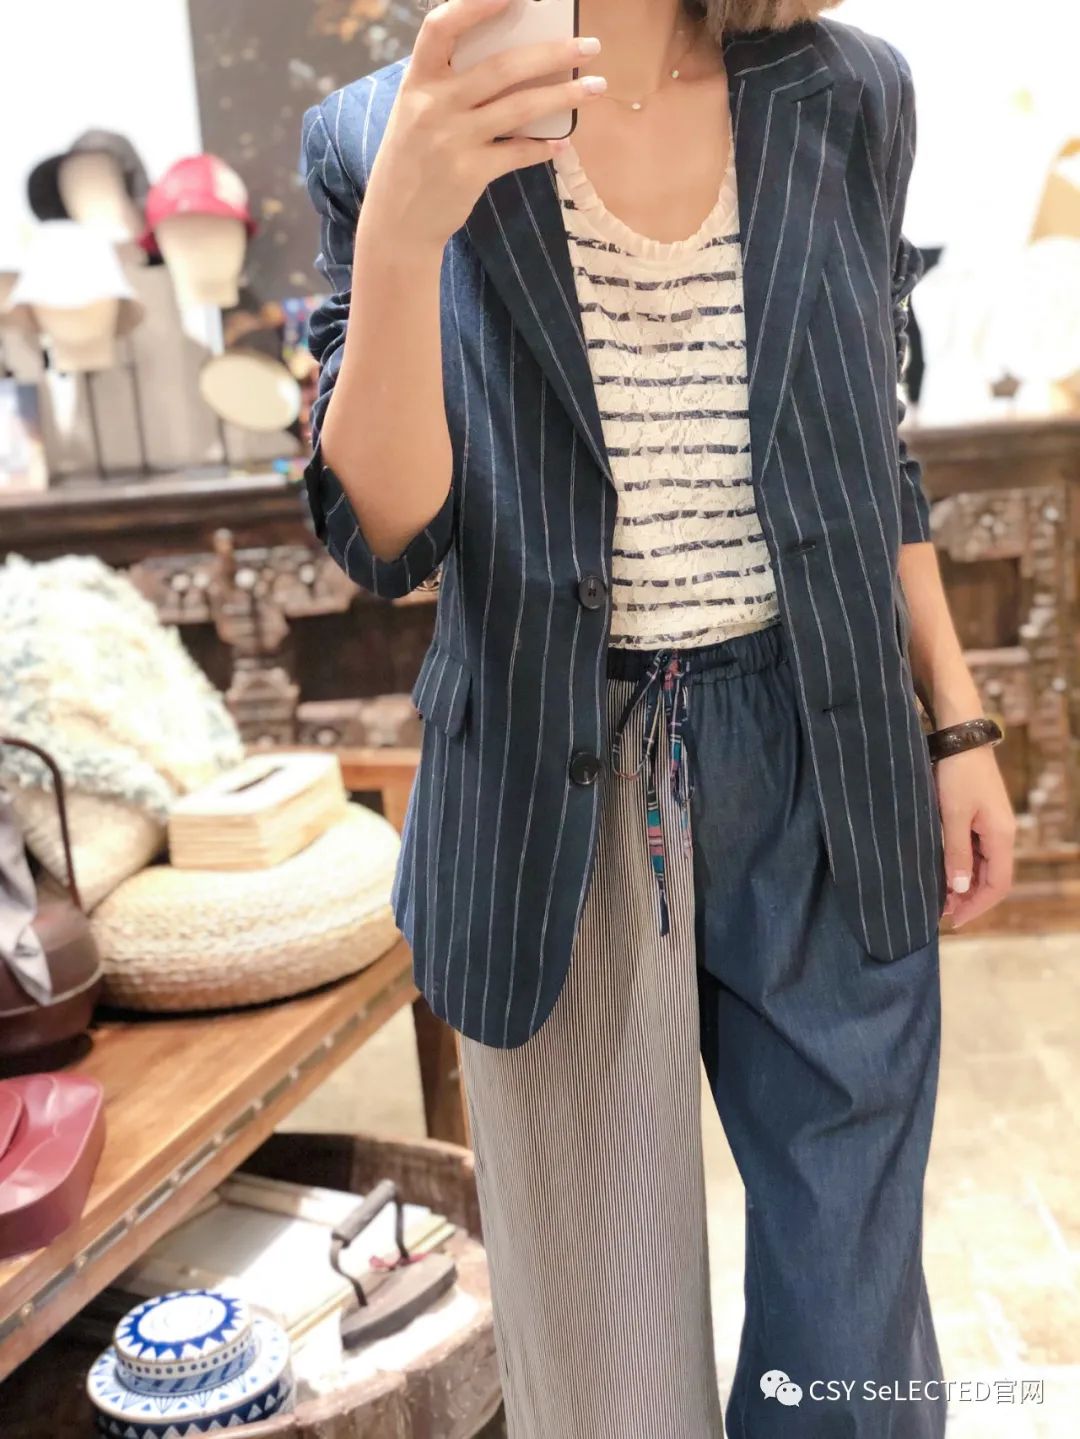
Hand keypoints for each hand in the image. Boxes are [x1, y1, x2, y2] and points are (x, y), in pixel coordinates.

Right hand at [362, 0, 605, 252]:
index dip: (476, 4)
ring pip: (519, 107)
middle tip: (589, 46)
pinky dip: (544, 147)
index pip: (442, 27)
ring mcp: (451, 140)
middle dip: (553, 53)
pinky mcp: (469, 173)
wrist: (396, 223)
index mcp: (417, 81)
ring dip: (564, 96)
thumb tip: (514, 63)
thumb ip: (450, 86)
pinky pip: (517, 153)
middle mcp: (433, 105)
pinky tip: (562, 143)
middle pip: (502, 66)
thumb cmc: (412, 161)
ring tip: (596, 89)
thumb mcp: (416, 113)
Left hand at [934, 743, 1015, 928]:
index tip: (954, 921)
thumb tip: (960, 890)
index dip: (977, 907)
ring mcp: (993, 826)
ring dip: (965, 885)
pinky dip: (963, 866)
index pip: (997, 885)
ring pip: (984, 867)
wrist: (960, 738)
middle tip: (941, 914)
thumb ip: (957, 853)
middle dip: (969, 899)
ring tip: (939, 899)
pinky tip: (945, 873)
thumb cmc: (956, 774)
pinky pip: (976, 851)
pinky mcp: (981, 818)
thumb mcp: (953, 815)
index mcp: (1001, 837)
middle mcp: (1002, 835)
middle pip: (992, 879)